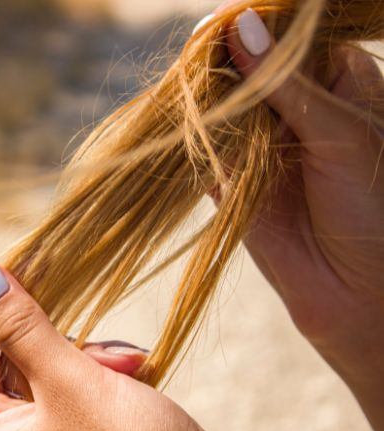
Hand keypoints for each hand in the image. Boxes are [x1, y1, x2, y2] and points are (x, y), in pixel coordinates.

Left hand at [0, 259, 283, 430]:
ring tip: (130, 366)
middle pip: (12, 357)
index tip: (30, 269)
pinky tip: (141, 375)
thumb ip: (22, 327)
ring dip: (93, 355)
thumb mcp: (71, 384)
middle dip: (57, 337)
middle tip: (96, 339)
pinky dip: (110, 373)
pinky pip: (83, 384)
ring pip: (53, 365)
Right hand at [210, 5, 383, 430]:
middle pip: (250, 65)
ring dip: (203, 93)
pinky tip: (175, 118)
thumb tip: (239, 26)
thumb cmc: (371, 208)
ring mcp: (258, 142)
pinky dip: (188, 134)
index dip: (259, 24)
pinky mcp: (227, 179)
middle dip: (224, 57)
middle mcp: (294, 107)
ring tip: (185, 83)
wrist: (357, 294)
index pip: (292, 37)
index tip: (227, 19)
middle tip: (198, 50)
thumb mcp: (340, 133)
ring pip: (222, 103)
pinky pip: (203, 147)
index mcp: (337, 83)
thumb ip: (285, 84)